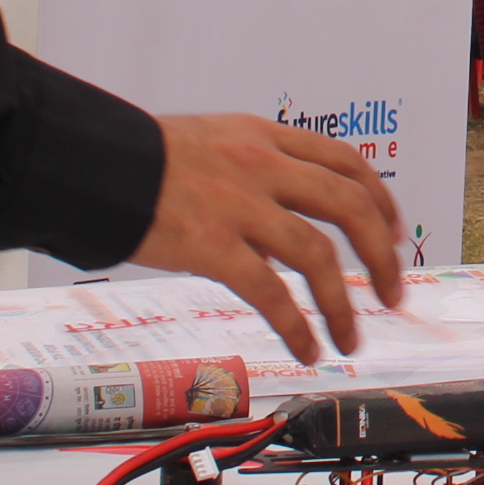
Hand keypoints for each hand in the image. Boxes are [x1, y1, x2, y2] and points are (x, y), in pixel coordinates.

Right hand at [132, 114, 409, 363]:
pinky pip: (272, 293)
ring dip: (343, 304)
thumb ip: (250, 167)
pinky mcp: (213, 245)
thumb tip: (278, 211)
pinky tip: (306, 348)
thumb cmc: (136, 157)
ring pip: (318, 256)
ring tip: (350, 338)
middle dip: (382, 254)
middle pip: (349, 206)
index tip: (394, 230)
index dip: (380, 198)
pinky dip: (297, 326)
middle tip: (391, 291)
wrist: (89, 160)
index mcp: (263, 137)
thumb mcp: (208, 139)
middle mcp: (261, 165)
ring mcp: (240, 205)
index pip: (344, 161)